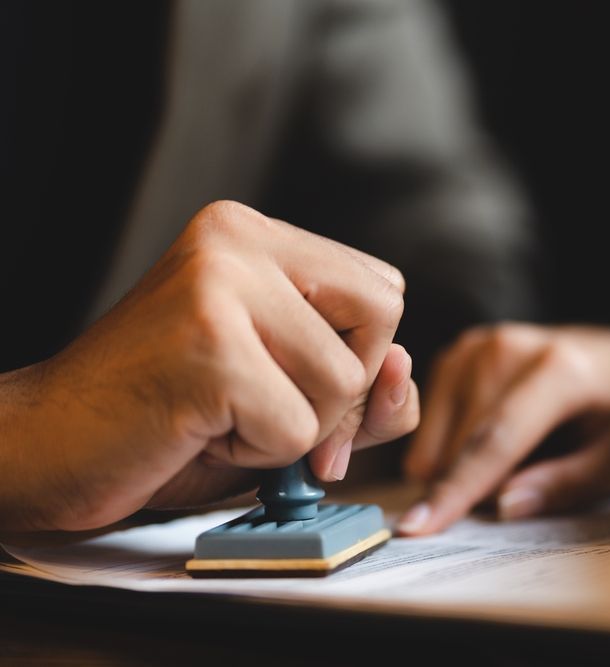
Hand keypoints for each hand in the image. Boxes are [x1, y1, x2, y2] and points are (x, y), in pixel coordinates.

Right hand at [0, 201, 418, 531]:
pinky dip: (257, 455)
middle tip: (260, 403)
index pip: (383, 289)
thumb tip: (405, 373)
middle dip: (339, 387)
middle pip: (385, 315)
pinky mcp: (209, 347)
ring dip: (292, 427)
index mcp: (253, 234)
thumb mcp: (284, 389)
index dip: (361, 355)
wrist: (48, 445)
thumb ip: (362, 385)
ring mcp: (220, 286)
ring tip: (219, 413)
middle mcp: (237, 240)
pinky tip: (199, 432)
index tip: (299, 385)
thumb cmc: (170, 416)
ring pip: (346, 380)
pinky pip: (298, 428)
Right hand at [396, 323, 609, 535]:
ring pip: (437, 442)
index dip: (458, 488)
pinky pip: (426, 427)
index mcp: (561, 372)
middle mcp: (508, 349)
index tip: (417, 528)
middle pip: (462, 446)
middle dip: (480, 488)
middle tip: (530, 479)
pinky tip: (490, 436)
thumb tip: (502, 507)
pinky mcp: (455, 353)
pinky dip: (450, 448)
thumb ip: (565, 484)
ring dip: (463, 469)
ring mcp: (476, 347)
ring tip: (519, 452)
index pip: (498, 439)